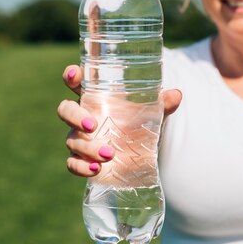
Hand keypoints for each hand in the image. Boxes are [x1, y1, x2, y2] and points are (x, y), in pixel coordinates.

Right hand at [57, 65, 181, 176]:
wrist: (143, 149)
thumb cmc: (141, 121)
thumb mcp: (153, 111)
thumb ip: (163, 103)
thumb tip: (176, 95)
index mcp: (95, 96)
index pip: (76, 81)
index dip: (71, 75)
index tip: (74, 75)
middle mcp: (84, 115)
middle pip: (66, 110)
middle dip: (74, 117)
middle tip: (93, 125)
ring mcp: (80, 138)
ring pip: (72, 140)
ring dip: (87, 147)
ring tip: (109, 154)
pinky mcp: (83, 158)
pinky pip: (72, 163)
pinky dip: (81, 167)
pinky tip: (96, 169)